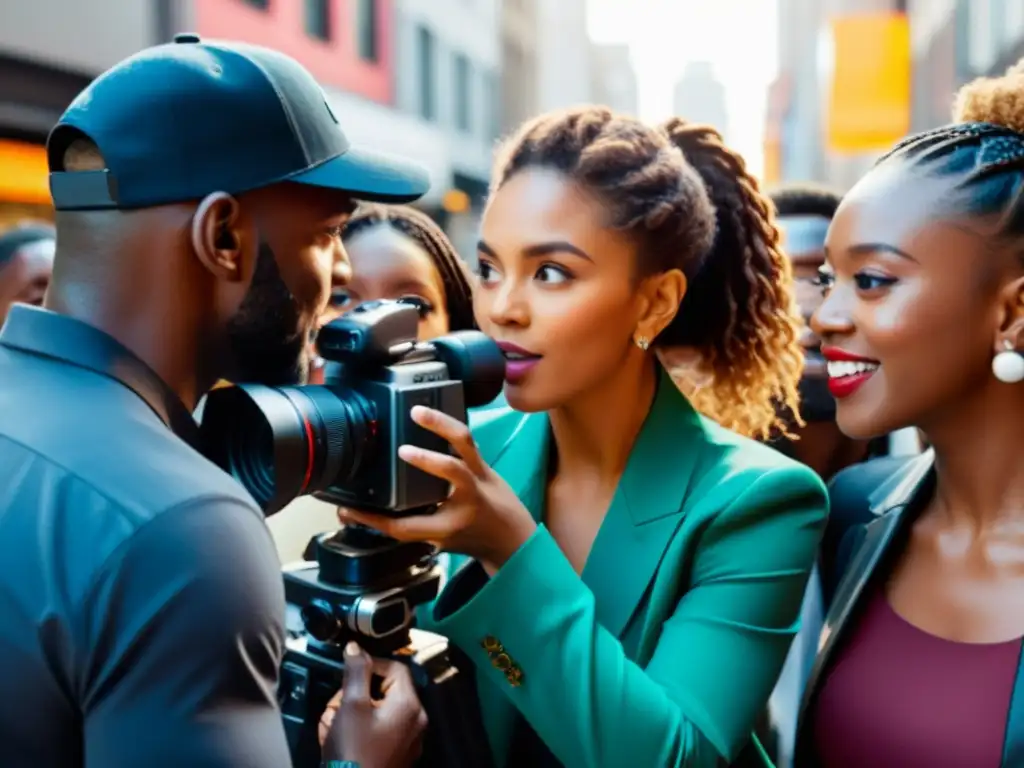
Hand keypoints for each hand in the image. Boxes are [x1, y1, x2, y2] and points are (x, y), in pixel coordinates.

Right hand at [320, 642, 426, 767]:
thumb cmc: (354, 751)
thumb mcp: (351, 706)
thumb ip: (356, 673)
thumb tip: (356, 647)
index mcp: (409, 704)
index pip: (396, 667)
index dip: (370, 664)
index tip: (347, 673)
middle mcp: (416, 721)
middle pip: (389, 690)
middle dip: (360, 692)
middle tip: (337, 704)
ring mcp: (409, 742)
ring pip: (383, 712)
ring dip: (358, 711)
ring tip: (335, 725)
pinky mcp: (398, 758)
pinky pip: (382, 732)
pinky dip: (364, 730)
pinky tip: (343, 741)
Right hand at [337, 405, 536, 572]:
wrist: (513, 540)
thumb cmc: (469, 538)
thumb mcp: (435, 540)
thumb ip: (404, 524)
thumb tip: (360, 511)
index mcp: (445, 528)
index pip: (404, 525)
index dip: (372, 519)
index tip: (349, 508)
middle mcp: (466, 501)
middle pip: (450, 472)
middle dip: (427, 459)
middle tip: (402, 450)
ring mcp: (479, 479)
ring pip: (465, 445)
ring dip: (442, 425)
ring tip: (417, 412)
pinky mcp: (484, 465)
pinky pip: (468, 439)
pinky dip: (449, 425)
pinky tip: (431, 413)